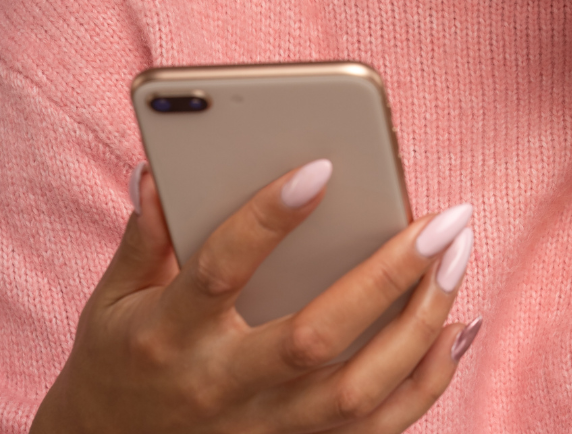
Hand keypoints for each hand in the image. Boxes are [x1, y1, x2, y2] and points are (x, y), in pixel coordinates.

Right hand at [32, 163, 478, 433]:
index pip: (220, 272)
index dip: (268, 218)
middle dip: (387, 276)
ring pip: (357, 390)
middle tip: (443, 219)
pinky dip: (426, 382)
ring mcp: (263, 431)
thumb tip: (162, 169)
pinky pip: (377, 430)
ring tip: (459, 256)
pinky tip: (457, 328)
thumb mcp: (110, 302)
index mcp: (168, 337)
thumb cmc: (119, 365)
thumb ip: (143, 238)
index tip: (323, 166)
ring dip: (420, 322)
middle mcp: (220, 389)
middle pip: (313, 337)